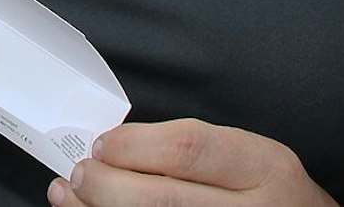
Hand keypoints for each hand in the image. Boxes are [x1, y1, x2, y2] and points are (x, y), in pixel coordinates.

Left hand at [48, 120, 338, 206]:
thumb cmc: (272, 197)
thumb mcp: (252, 160)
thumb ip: (195, 150)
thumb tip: (113, 147)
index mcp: (264, 167)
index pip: (185, 148)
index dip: (131, 145)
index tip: (102, 145)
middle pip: (157, 199)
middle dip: (103, 184)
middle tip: (80, 173)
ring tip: (70, 197)